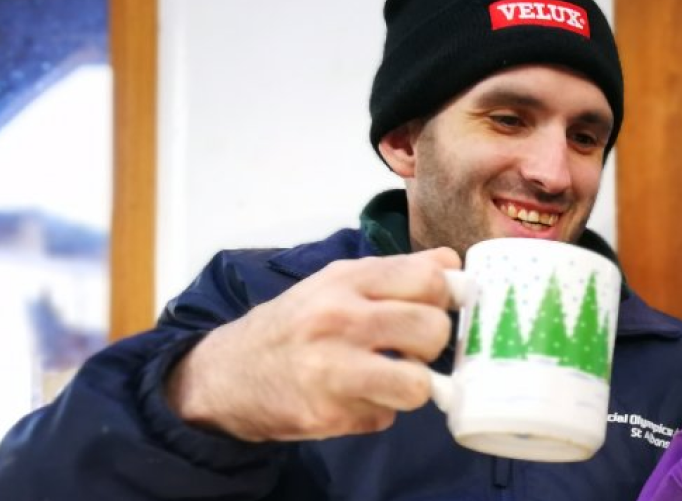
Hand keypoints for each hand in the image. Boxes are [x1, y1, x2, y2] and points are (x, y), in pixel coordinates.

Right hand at [165, 247, 460, 441]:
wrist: (228, 374)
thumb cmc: (297, 325)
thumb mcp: (339, 283)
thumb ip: (397, 272)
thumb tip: (453, 265)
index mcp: (347, 280)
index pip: (430, 278)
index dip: (445, 297)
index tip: (438, 308)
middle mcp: (339, 319)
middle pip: (433, 330)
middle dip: (431, 345)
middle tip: (410, 348)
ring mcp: (333, 369)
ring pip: (419, 384)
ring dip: (411, 385)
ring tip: (390, 376)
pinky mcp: (328, 413)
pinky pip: (386, 416)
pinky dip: (378, 410)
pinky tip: (353, 397)